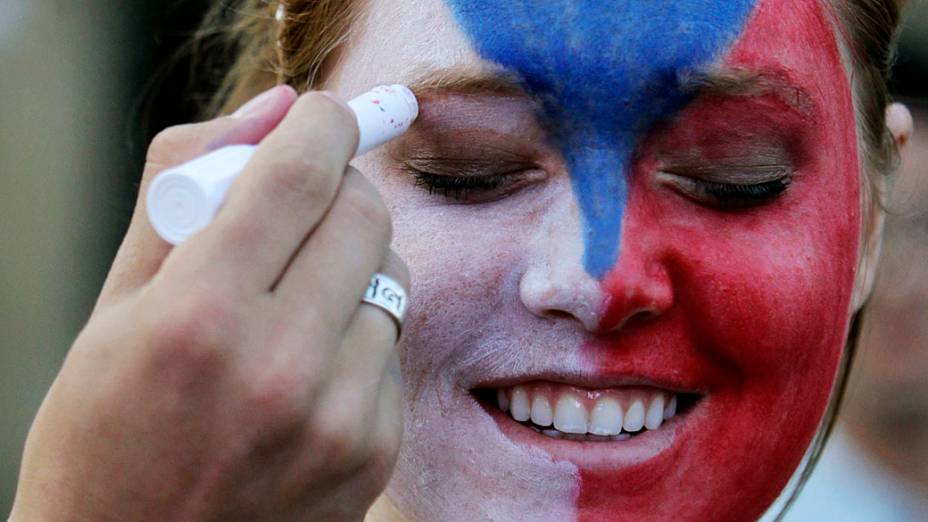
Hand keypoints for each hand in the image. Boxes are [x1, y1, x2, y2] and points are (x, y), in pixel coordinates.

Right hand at [10, 85, 406, 520]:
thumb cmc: (106, 429)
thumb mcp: (114, 304)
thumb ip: (185, 190)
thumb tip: (276, 108)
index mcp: (199, 318)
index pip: (299, 173)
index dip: (321, 123)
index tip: (320, 117)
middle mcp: (280, 368)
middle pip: (364, 215)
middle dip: (340, 187)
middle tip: (305, 201)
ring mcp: (339, 417)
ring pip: (391, 277)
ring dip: (351, 263)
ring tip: (293, 300)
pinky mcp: (375, 451)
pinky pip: (393, 346)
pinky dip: (359, 333)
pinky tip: (308, 366)